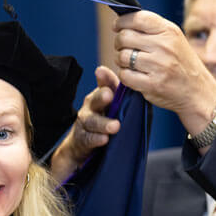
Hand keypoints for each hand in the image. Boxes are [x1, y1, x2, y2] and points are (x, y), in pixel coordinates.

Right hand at [50, 66, 120, 182]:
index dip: (104, 79)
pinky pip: (88, 138)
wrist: (80, 144)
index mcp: (99, 96)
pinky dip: (96, 139)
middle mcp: (90, 106)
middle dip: (101, 97)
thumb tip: (135, 83)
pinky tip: (104, 139)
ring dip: (103, 123)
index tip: (102, 71)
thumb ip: (121, 94)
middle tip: (109, 95)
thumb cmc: (102, 120)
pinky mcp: (82, 139)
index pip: (104, 85)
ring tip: (115, 126)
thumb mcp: (112, 106)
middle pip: (95, 100)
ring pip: (92, 121)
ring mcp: (84, 123)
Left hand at [112, 10, 215, 135]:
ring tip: (130, 63)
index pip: (137, 18)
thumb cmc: (181, 63)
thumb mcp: (174, 39)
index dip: (121, 22)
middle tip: (124, 48)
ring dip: (121, 60)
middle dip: (119, 43)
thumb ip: (152, 29)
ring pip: (122, 56)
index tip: (117, 27)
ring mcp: (158, 65)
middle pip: (124, 37)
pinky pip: (124, 75)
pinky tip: (134, 75)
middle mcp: (164, 46)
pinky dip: (125, 75)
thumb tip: (122, 22)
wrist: (197, 91)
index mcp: (169, 31)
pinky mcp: (152, 84)